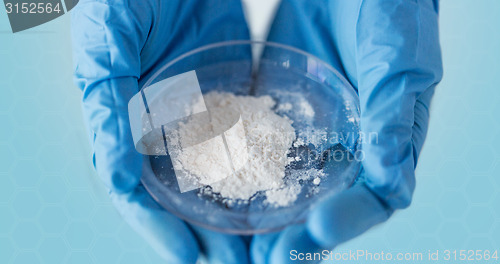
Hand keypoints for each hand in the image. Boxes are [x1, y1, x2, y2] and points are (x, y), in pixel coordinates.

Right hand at [71, 0, 251, 262]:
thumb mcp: (109, 43)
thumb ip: (108, 105)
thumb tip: (119, 175)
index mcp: (125, 122)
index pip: (138, 189)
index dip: (159, 226)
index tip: (189, 257)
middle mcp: (165, 127)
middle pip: (185, 193)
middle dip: (210, 232)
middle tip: (241, 263)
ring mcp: (203, 113)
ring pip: (221, 173)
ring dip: (241, 210)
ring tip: (267, 241)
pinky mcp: (235, 94)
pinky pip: (251, 137)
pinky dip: (264, 167)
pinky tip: (285, 189)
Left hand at [251, 0, 442, 262]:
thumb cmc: (389, 7)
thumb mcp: (397, 54)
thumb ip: (394, 112)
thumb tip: (391, 180)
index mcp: (386, 140)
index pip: (372, 197)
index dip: (346, 222)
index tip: (311, 232)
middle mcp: (346, 144)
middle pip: (323, 204)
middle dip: (294, 238)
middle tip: (262, 262)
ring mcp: (308, 131)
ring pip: (285, 185)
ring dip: (261, 218)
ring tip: (231, 247)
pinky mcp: (274, 111)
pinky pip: (254, 148)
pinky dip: (238, 174)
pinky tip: (212, 191)